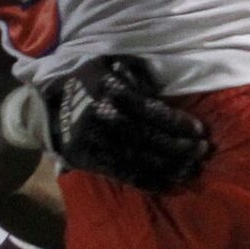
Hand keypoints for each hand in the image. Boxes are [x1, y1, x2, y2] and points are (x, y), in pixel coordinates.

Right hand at [15, 56, 212, 190]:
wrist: (46, 109)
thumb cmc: (87, 83)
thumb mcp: (108, 65)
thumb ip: (133, 73)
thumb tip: (157, 88)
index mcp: (110, 89)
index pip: (152, 110)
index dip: (178, 123)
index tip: (200, 131)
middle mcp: (104, 116)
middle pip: (150, 136)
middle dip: (180, 147)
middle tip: (202, 151)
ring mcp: (96, 141)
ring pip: (140, 157)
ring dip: (170, 166)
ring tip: (192, 170)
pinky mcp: (90, 160)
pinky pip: (124, 173)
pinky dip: (149, 180)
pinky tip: (169, 183)